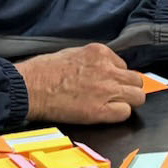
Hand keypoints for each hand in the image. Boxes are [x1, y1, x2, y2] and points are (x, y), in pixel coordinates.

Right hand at [16, 44, 146, 125]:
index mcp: (100, 52)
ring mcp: (106, 90)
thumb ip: (92, 61)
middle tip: (114, 96)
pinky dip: (118, 114)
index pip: (123, 65)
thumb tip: (102, 69)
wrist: (29, 87)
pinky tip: (104, 113)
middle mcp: (107, 69)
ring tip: (112, 106)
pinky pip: (125, 113)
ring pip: (137, 97)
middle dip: (127, 89)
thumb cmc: (43, 71)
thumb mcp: (72, 53)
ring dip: (128, 102)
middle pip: (136, 81)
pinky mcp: (100, 110)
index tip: (107, 83)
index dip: (116, 77)